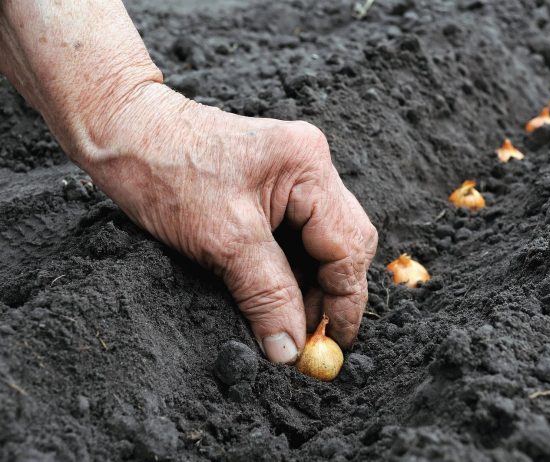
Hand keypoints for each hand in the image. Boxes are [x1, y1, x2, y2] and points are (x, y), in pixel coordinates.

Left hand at [84, 83, 377, 362]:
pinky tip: (277, 294)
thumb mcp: (222, 240)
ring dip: (310, 285)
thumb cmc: (166, 172)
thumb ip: (266, 295)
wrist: (126, 132)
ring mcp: (295, 174)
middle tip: (308, 338)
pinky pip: (298, 235)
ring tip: (289, 322)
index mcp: (308, 167)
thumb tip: (290, 350)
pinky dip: (291, 269)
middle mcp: (311, 166)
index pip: (348, 244)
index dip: (345, 299)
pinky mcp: (275, 186)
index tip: (334, 343)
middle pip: (344, 242)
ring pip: (322, 243)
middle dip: (330, 293)